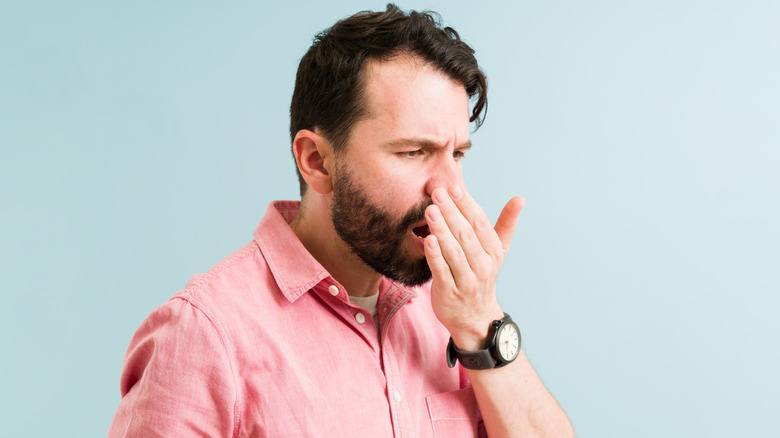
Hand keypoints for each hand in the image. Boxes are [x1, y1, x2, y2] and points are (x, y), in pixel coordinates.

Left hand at [424, 184, 524, 350]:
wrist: (474, 317)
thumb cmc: (481, 275)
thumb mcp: (497, 251)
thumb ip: (506, 224)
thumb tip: (520, 198)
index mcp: (493, 252)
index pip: (480, 223)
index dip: (467, 204)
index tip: (455, 187)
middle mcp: (483, 266)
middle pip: (466, 234)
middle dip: (451, 212)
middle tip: (438, 193)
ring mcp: (467, 280)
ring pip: (454, 251)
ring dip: (442, 229)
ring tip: (430, 210)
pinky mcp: (449, 292)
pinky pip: (442, 271)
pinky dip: (435, 255)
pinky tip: (428, 239)